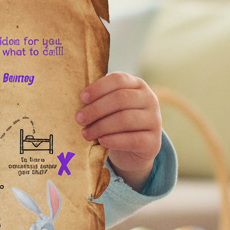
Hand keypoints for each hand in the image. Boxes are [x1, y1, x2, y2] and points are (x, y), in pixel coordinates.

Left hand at [76, 72, 161, 191]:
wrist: (135, 149)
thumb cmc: (116, 122)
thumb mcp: (110, 107)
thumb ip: (99, 100)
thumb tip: (75, 100)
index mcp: (137, 85)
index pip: (118, 79)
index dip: (98, 88)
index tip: (81, 98)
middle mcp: (150, 99)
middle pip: (121, 99)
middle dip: (96, 109)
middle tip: (79, 118)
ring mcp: (155, 120)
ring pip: (126, 119)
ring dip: (101, 126)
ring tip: (85, 133)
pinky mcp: (154, 142)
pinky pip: (133, 139)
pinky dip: (114, 140)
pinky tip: (101, 141)